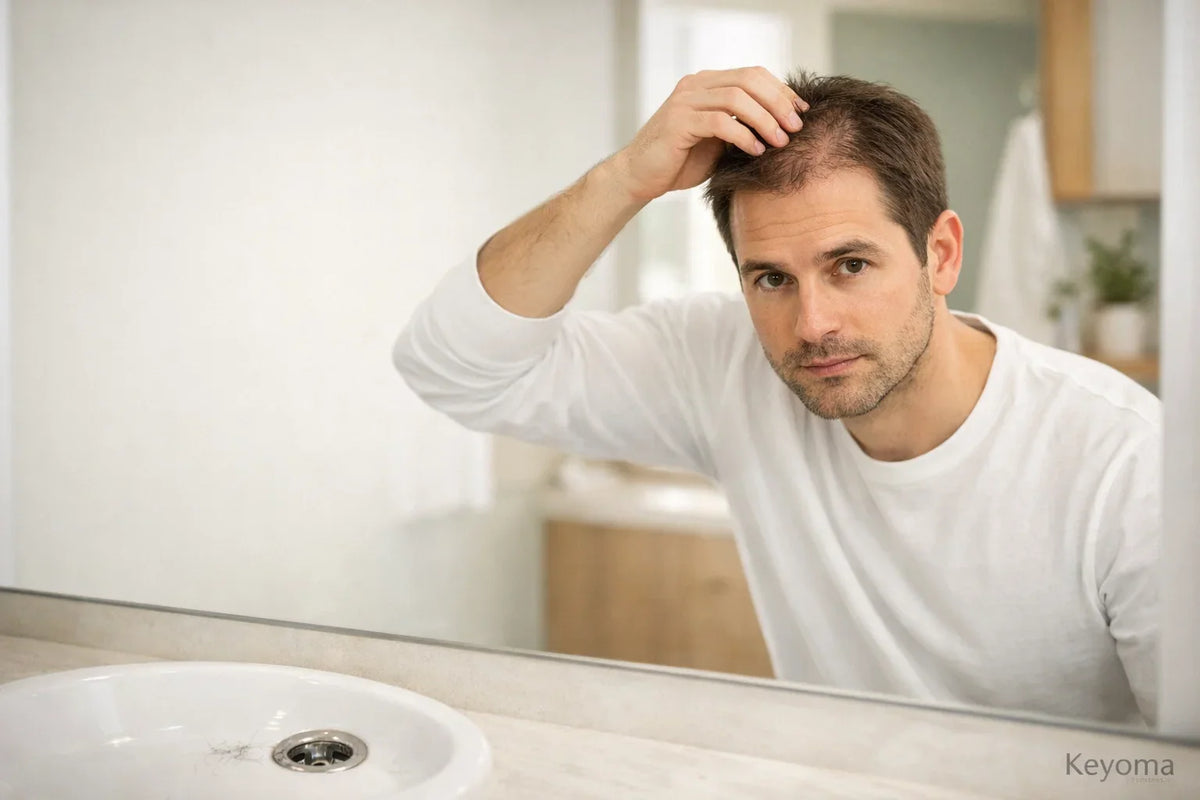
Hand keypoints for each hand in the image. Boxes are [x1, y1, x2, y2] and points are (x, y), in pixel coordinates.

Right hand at [610, 66, 807, 202]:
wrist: (641, 177)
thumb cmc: (680, 161)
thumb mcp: (719, 140)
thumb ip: (742, 125)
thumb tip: (783, 126)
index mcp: (707, 84)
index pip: (753, 75)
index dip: (781, 91)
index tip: (801, 112)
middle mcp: (696, 86)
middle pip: (749, 80)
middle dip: (778, 102)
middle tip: (795, 127)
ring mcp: (685, 101)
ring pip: (736, 98)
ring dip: (764, 119)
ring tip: (780, 141)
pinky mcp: (678, 122)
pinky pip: (719, 122)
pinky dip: (743, 135)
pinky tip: (755, 150)